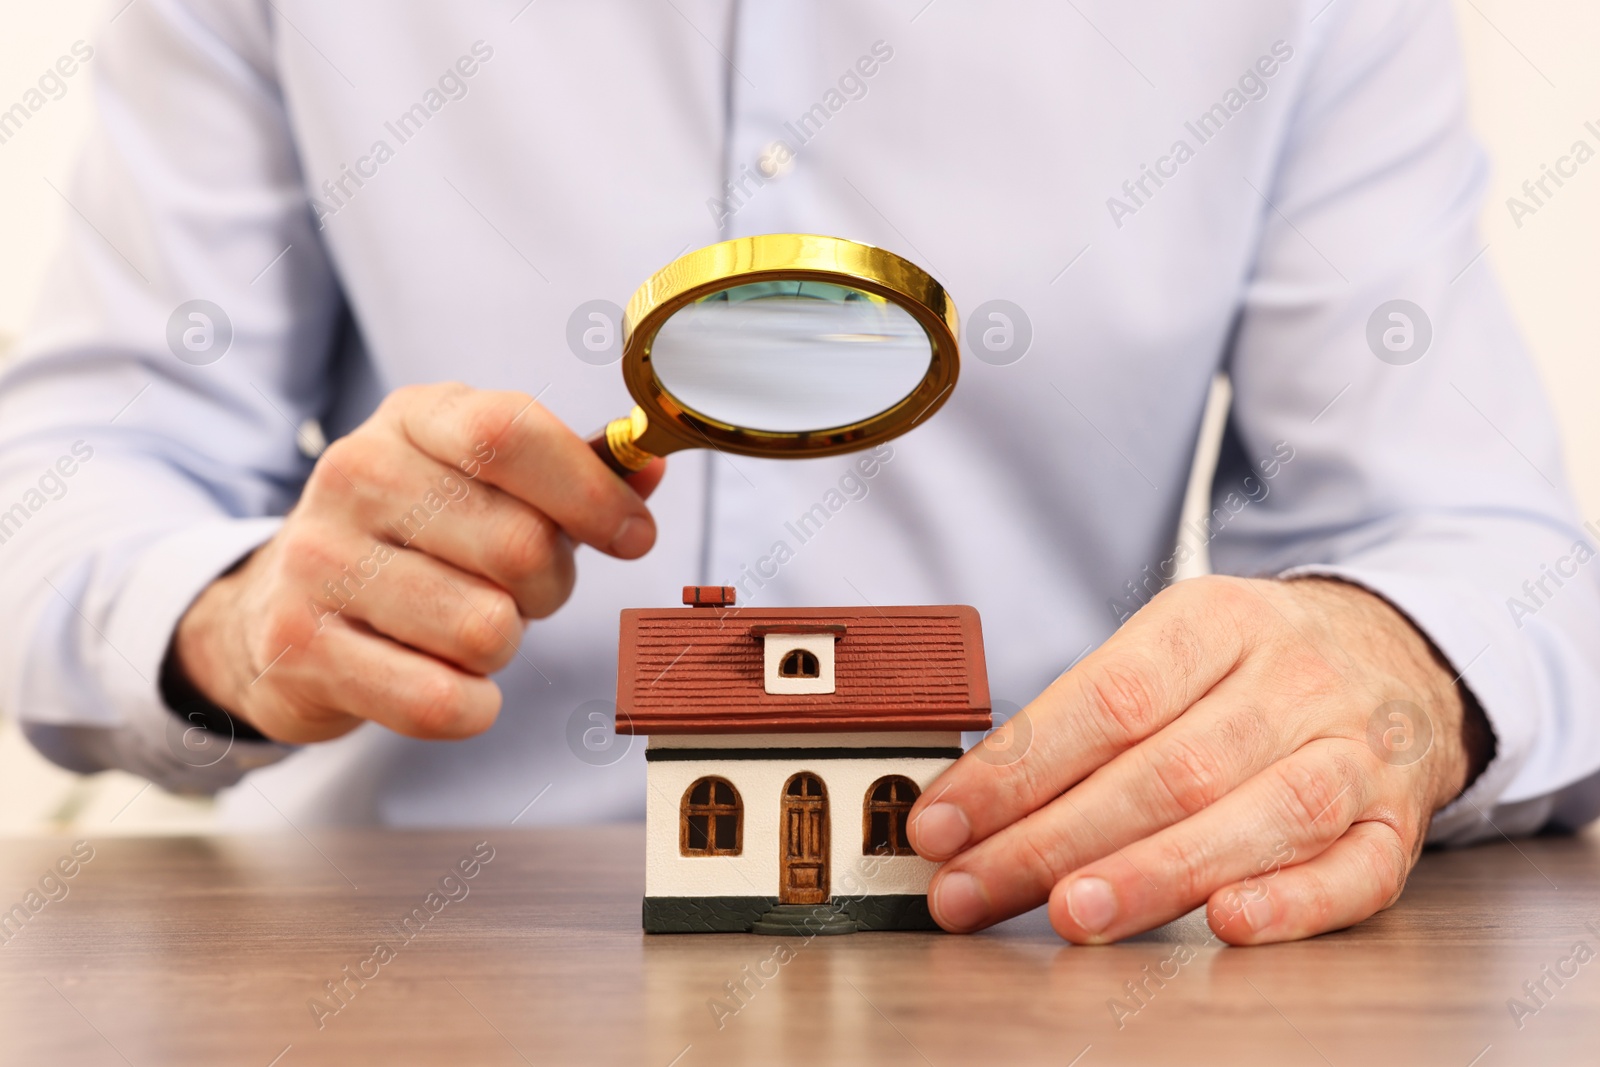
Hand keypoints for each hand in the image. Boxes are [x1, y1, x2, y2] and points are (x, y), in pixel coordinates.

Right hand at [172, 382, 663, 743]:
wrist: (278, 606)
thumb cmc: (414, 538)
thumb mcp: (482, 480)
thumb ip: (571, 474)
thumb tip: (647, 469)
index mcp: (414, 418)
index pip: (512, 433)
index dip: (591, 493)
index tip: (634, 536)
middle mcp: (356, 474)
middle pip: (518, 545)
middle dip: (550, 586)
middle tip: (522, 592)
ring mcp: (318, 561)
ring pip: (485, 629)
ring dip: (503, 645)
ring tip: (467, 625)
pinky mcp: (300, 647)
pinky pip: (439, 701)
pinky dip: (470, 705)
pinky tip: (447, 682)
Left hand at [909, 576, 1490, 943]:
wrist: (1398, 654)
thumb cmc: (1250, 664)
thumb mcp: (1172, 645)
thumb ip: (1085, 716)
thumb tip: (970, 802)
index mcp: (1216, 620)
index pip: (1106, 697)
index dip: (1018, 767)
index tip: (942, 822)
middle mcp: (1291, 680)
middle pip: (1167, 767)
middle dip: (1055, 839)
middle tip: (971, 888)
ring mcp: (1354, 752)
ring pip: (1258, 816)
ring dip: (1154, 874)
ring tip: (1068, 913)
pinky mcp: (1397, 823)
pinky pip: (1356, 871)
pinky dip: (1291, 903)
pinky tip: (1223, 925)